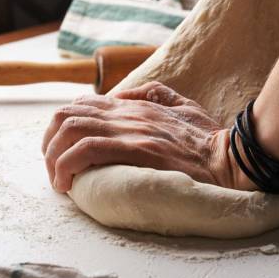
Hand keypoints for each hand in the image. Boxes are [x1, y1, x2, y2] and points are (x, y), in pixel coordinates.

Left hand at [42, 82, 256, 192]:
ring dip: (54, 156)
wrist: (229, 158)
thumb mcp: (182, 104)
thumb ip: (154, 93)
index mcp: (134, 105)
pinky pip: (87, 150)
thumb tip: (123, 94)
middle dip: (49, 142)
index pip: (82, 104)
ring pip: (71, 130)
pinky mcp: (136, 150)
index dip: (62, 127)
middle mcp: (127, 113)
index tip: (62, 152)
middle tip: (54, 168)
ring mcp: (131, 130)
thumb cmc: (207, 138)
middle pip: (67, 115)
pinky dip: (67, 165)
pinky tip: (67, 183)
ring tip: (58, 180)